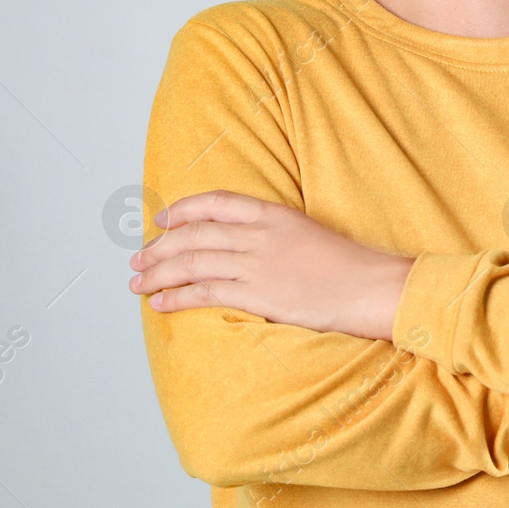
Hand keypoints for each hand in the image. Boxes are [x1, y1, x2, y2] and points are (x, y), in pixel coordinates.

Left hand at [129, 191, 414, 340]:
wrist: (369, 286)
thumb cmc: (349, 265)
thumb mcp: (310, 233)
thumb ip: (275, 235)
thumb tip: (246, 246)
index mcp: (274, 215)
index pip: (216, 204)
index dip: (184, 211)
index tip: (163, 220)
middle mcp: (260, 235)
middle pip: (195, 235)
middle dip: (160, 247)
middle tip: (139, 259)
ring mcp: (256, 265)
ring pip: (192, 264)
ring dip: (159, 274)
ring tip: (139, 283)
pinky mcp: (256, 294)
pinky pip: (204, 293)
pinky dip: (177, 297)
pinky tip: (161, 303)